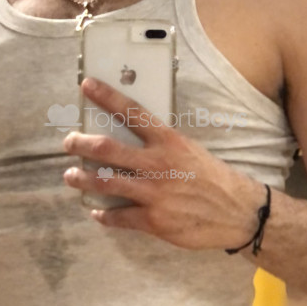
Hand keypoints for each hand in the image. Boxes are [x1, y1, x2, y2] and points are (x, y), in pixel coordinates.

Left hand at [62, 78, 266, 250]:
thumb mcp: (190, 150)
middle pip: (107, 149)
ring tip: (71, 177)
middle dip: (81, 144)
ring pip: (105, 182)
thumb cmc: (214, 178)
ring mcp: (153, 193)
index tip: (87, 86)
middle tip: (69, 142)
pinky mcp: (154, 220)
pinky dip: (104, 215)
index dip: (106, 97)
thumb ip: (162, 145)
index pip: (132, 112)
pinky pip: (119, 217)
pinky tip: (98, 212)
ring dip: (83, 179)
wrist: (237, 211)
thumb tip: (136, 139)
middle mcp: (157, 164)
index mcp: (168, 141)